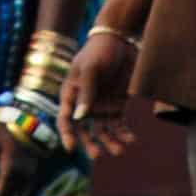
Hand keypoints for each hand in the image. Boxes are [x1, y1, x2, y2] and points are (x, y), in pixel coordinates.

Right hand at [60, 26, 137, 158]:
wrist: (121, 40)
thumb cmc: (99, 50)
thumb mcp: (90, 68)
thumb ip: (86, 92)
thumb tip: (81, 118)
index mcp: (72, 94)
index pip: (65, 119)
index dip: (66, 134)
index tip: (71, 148)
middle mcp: (85, 104)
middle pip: (84, 131)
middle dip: (90, 144)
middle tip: (97, 155)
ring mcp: (101, 106)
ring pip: (103, 132)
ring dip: (109, 143)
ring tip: (120, 151)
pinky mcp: (117, 106)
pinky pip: (119, 125)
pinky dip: (124, 134)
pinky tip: (131, 139)